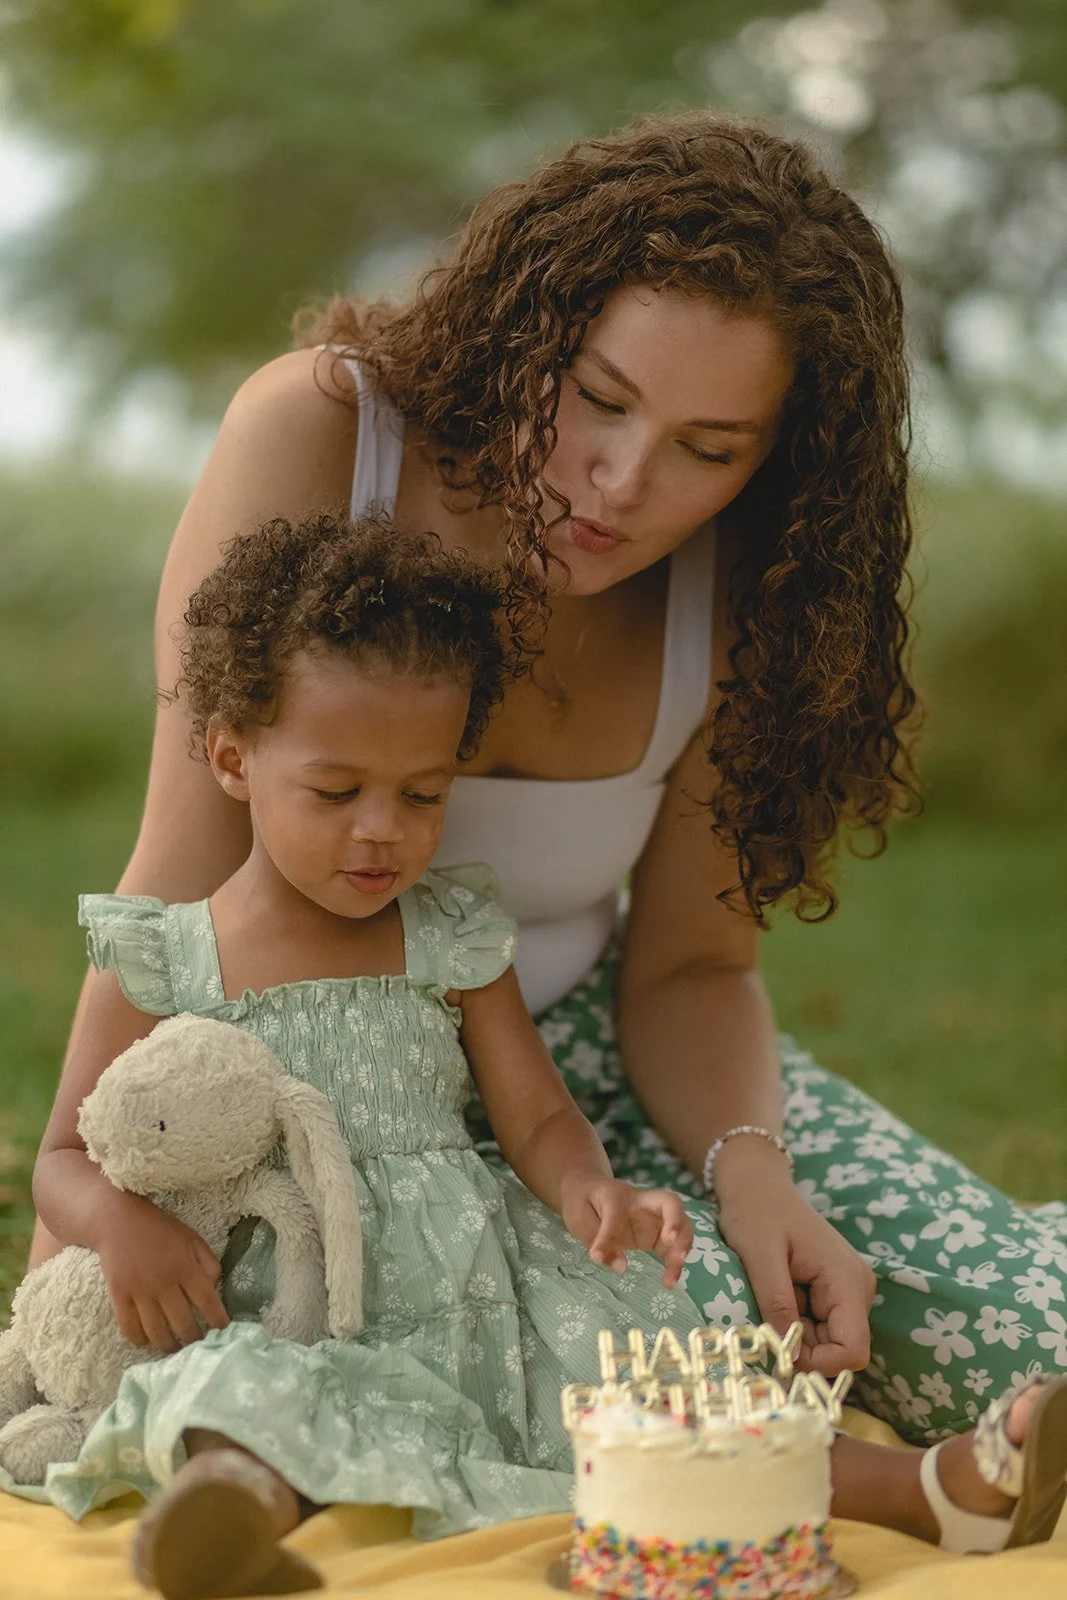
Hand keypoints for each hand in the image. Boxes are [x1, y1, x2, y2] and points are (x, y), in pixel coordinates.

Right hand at [95, 1192, 229, 1354]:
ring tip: (176, 1349)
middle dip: (194, 1339)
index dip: (218, 1321)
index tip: (225, 1332)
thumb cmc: (161, 1231)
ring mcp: (139, 1292)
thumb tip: (214, 1289)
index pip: (208, 1301)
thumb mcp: (193, 1239)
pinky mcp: (119, 1296)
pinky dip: (140, 1340)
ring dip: (169, 1346)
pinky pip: (130, 1328)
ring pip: (157, 1331)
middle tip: (199, 1346)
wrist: (119, 1222)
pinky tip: (149, 1341)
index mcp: (185, 1267)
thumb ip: (208, 1263)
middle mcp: (164, 1282)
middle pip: (182, 1323)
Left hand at [561, 1175, 692, 1288]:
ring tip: (670, 1278)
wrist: (589, 1192)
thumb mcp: (580, 1220)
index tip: (596, 1255)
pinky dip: (675, 1263)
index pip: (617, 1211)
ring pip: (680, 1226)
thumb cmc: (585, 1203)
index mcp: (617, 1196)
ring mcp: (653, 1218)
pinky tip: (669, 1281)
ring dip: (681, 1249)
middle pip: (670, 1203)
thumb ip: (598, 1240)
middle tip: (671, 1243)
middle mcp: (642, 1203)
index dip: (608, 1233)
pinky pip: (673, 1247)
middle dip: (676, 1221)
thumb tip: (621, 1267)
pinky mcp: (657, 1235)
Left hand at [714, 1145, 875, 1375]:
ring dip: (794, 1335)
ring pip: (826, 1342)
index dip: (819, 1365)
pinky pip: (817, 1327)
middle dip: (801, 1349)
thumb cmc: (756, 1212)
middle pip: (838, 1350)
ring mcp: (847, 1292)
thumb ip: (777, 1305)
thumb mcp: (759, 1257)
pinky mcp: (833, 1293)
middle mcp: (857, 1290)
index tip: (779, 1350)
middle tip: (765, 1320)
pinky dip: (793, 1324)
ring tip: (768, 1301)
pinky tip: (775, 1298)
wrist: (757, 1184)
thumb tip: (792, 1358)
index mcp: (847, 1281)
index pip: (853, 1351)